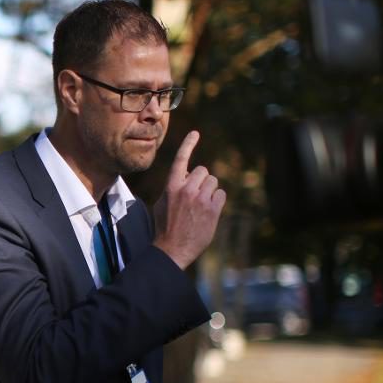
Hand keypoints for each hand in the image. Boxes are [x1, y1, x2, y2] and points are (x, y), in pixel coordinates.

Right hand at [153, 130, 225, 268]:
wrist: (172, 249)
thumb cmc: (164, 227)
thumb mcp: (162, 204)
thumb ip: (173, 188)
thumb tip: (186, 177)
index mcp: (171, 187)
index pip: (180, 160)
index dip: (188, 145)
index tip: (195, 133)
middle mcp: (186, 190)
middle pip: (203, 171)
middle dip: (201, 180)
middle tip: (196, 195)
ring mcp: (201, 199)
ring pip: (213, 182)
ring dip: (209, 191)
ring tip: (200, 206)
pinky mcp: (212, 209)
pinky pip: (221, 195)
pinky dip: (216, 201)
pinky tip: (208, 213)